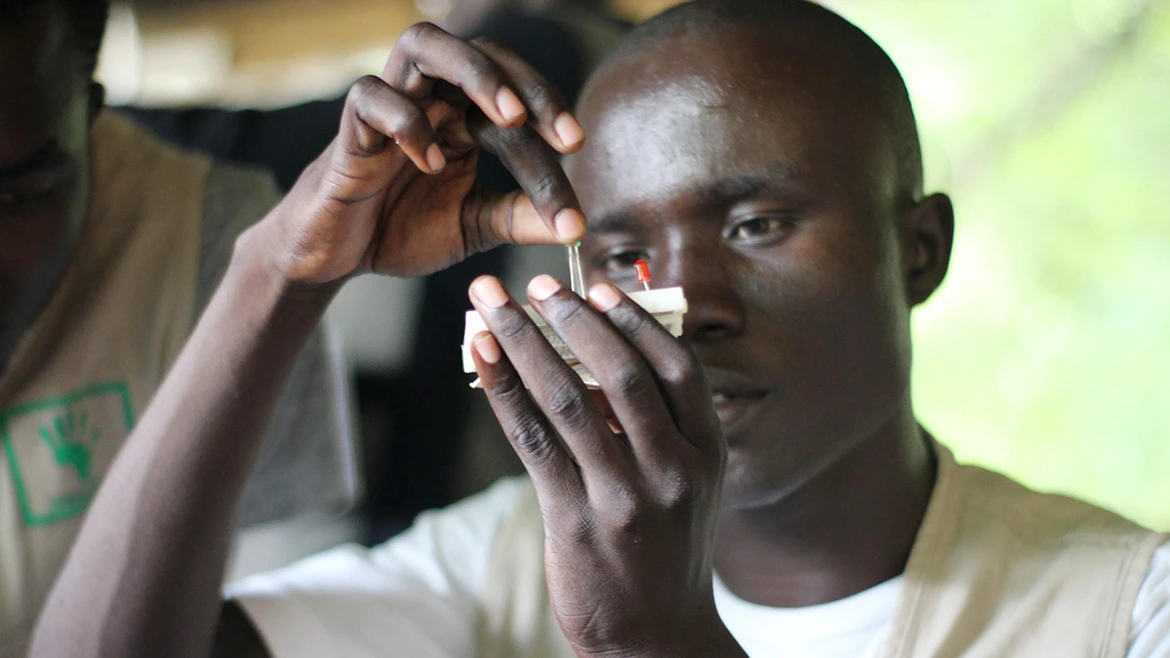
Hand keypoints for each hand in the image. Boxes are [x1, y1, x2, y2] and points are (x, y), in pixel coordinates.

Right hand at [254, 23, 586, 284]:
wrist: (336, 257)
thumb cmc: (400, 228)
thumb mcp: (472, 226)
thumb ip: (517, 218)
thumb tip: (575, 226)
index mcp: (463, 116)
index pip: (516, 98)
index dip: (552, 116)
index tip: (580, 153)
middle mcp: (430, 98)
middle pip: (481, 54)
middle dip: (529, 87)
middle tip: (564, 136)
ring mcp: (390, 107)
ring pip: (423, 43)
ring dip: (474, 73)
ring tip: (509, 119)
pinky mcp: (349, 130)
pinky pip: (370, 97)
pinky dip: (406, 121)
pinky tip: (433, 162)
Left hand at [468, 275, 745, 657]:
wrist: (657, 638)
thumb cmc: (665, 549)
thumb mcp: (686, 486)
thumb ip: (655, 425)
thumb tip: (598, 355)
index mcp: (706, 452)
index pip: (676, 367)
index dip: (634, 320)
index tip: (597, 287)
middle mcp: (672, 470)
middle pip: (620, 373)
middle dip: (572, 319)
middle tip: (535, 282)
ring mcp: (624, 497)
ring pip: (568, 399)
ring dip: (524, 343)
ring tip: (492, 305)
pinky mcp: (575, 520)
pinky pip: (532, 441)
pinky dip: (503, 390)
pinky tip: (483, 357)